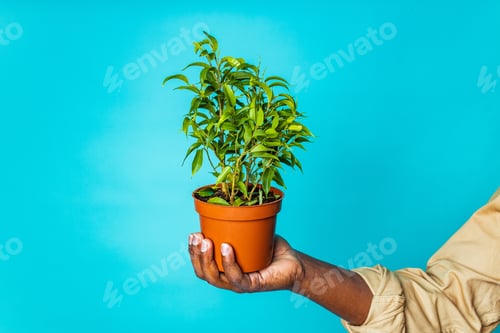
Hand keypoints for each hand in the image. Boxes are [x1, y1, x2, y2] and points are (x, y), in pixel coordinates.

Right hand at [188, 232, 303, 292]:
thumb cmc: (270, 248)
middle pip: (203, 273)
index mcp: (224, 269)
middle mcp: (228, 279)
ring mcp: (239, 284)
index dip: (192, 252)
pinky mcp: (253, 285)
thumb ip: (235, 225)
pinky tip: (226, 248)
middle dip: (196, 255)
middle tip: (197, 237)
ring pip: (215, 278)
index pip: (201, 266)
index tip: (193, 234)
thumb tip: (221, 205)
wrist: (294, 262)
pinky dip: (228, 263)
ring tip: (206, 242)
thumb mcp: (249, 234)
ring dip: (207, 260)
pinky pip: (236, 277)